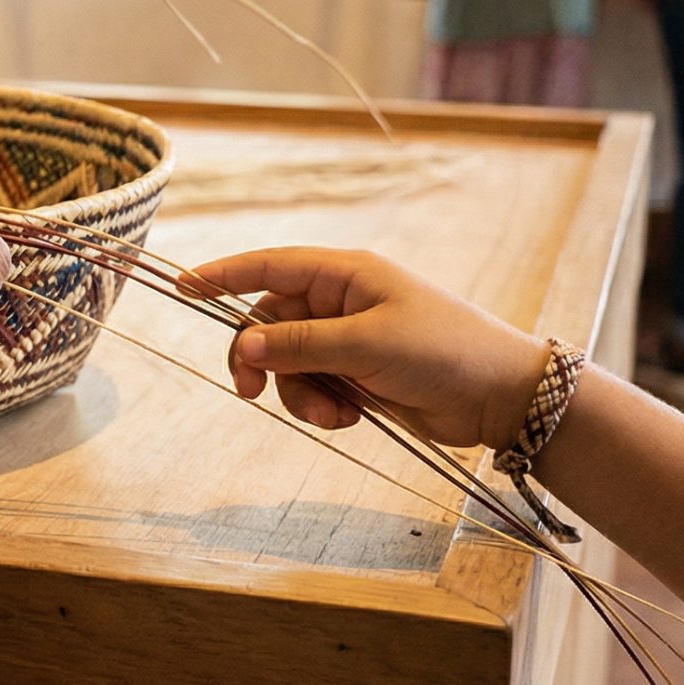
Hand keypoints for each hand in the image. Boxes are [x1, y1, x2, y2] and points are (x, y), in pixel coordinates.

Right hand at [184, 248, 547, 451]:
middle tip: (249, 392)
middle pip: (270, 323)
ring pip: (289, 363)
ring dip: (298, 392)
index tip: (182, 286)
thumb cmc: (445, 352)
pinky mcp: (359, 374)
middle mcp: (343, 302)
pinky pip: (314, 385)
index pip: (270, 266)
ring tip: (333, 414)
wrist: (501, 397)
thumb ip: (300, 344)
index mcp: (347, 274)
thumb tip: (244, 346)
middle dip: (260, 359)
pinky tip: (349, 418)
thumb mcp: (368, 344)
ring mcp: (350, 339)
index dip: (224, 275)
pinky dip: (320, 405)